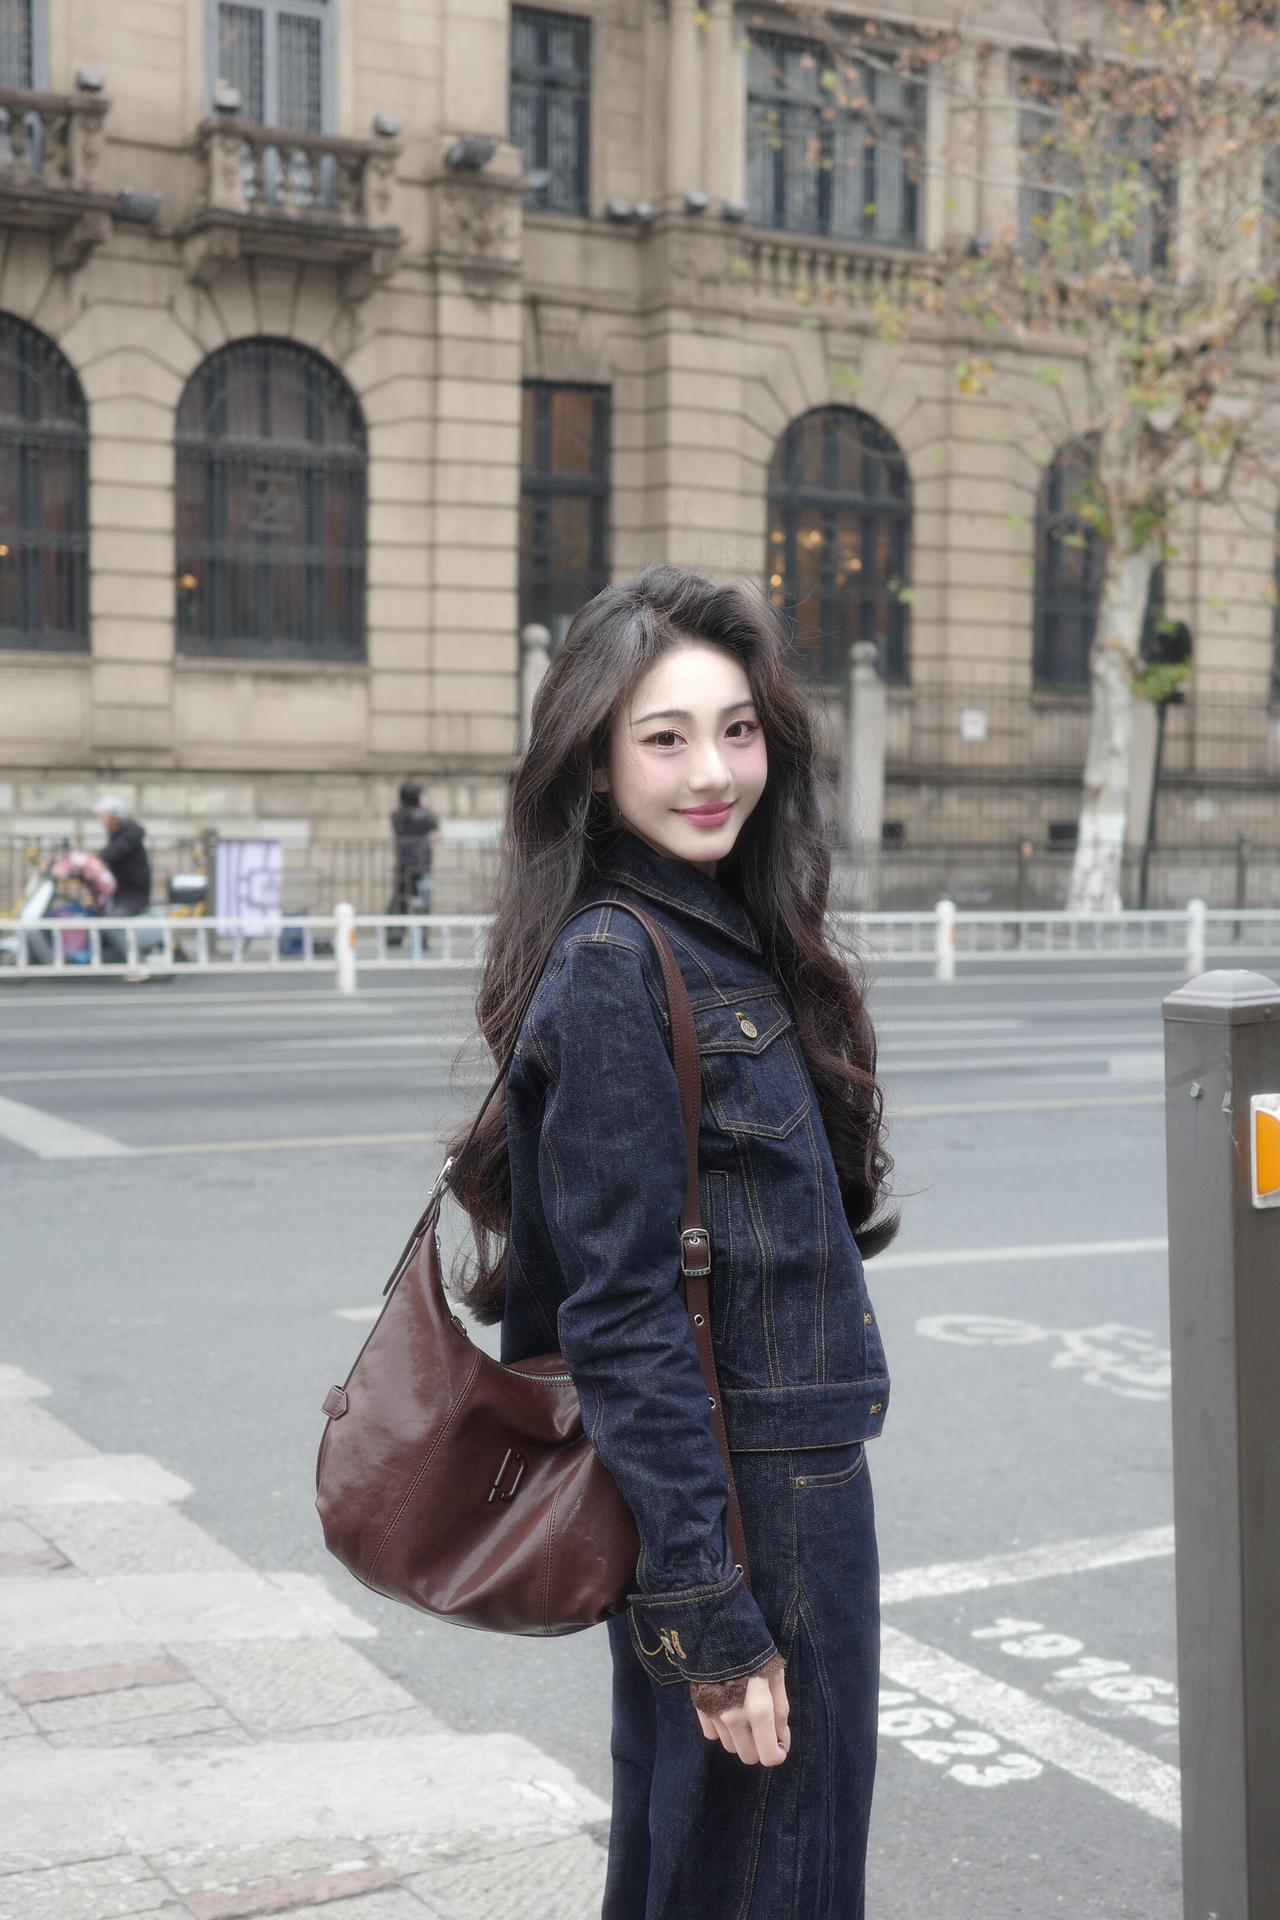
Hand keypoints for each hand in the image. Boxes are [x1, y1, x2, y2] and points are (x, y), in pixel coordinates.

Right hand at [690, 1652, 789, 1766]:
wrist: (716, 1624)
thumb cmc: (753, 1647)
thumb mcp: (775, 1673)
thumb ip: (781, 1709)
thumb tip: (781, 1738)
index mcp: (759, 1709)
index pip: (769, 1756)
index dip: (778, 1754)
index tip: (780, 1742)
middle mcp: (734, 1718)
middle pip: (748, 1756)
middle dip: (760, 1747)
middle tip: (763, 1727)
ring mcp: (714, 1714)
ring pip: (730, 1747)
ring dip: (741, 1738)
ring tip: (745, 1713)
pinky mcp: (699, 1707)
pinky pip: (712, 1735)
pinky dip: (722, 1729)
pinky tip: (727, 1709)